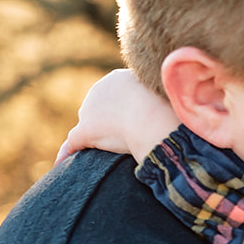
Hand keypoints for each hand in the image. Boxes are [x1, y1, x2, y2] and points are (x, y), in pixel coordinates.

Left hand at [55, 69, 178, 164]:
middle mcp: (100, 90)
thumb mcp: (167, 97)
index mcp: (119, 79)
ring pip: (89, 127)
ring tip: (118, 153)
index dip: (128, 114)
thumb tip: (180, 109)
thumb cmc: (169, 108)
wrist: (155, 115)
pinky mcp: (85, 129)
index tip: (141, 125)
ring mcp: (90, 111)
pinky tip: (63, 164)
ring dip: (97, 140)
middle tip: (134, 141)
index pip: (117, 98)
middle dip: (112, 126)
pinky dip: (68, 153)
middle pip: (100, 112)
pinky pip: (73, 142)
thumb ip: (162, 102)